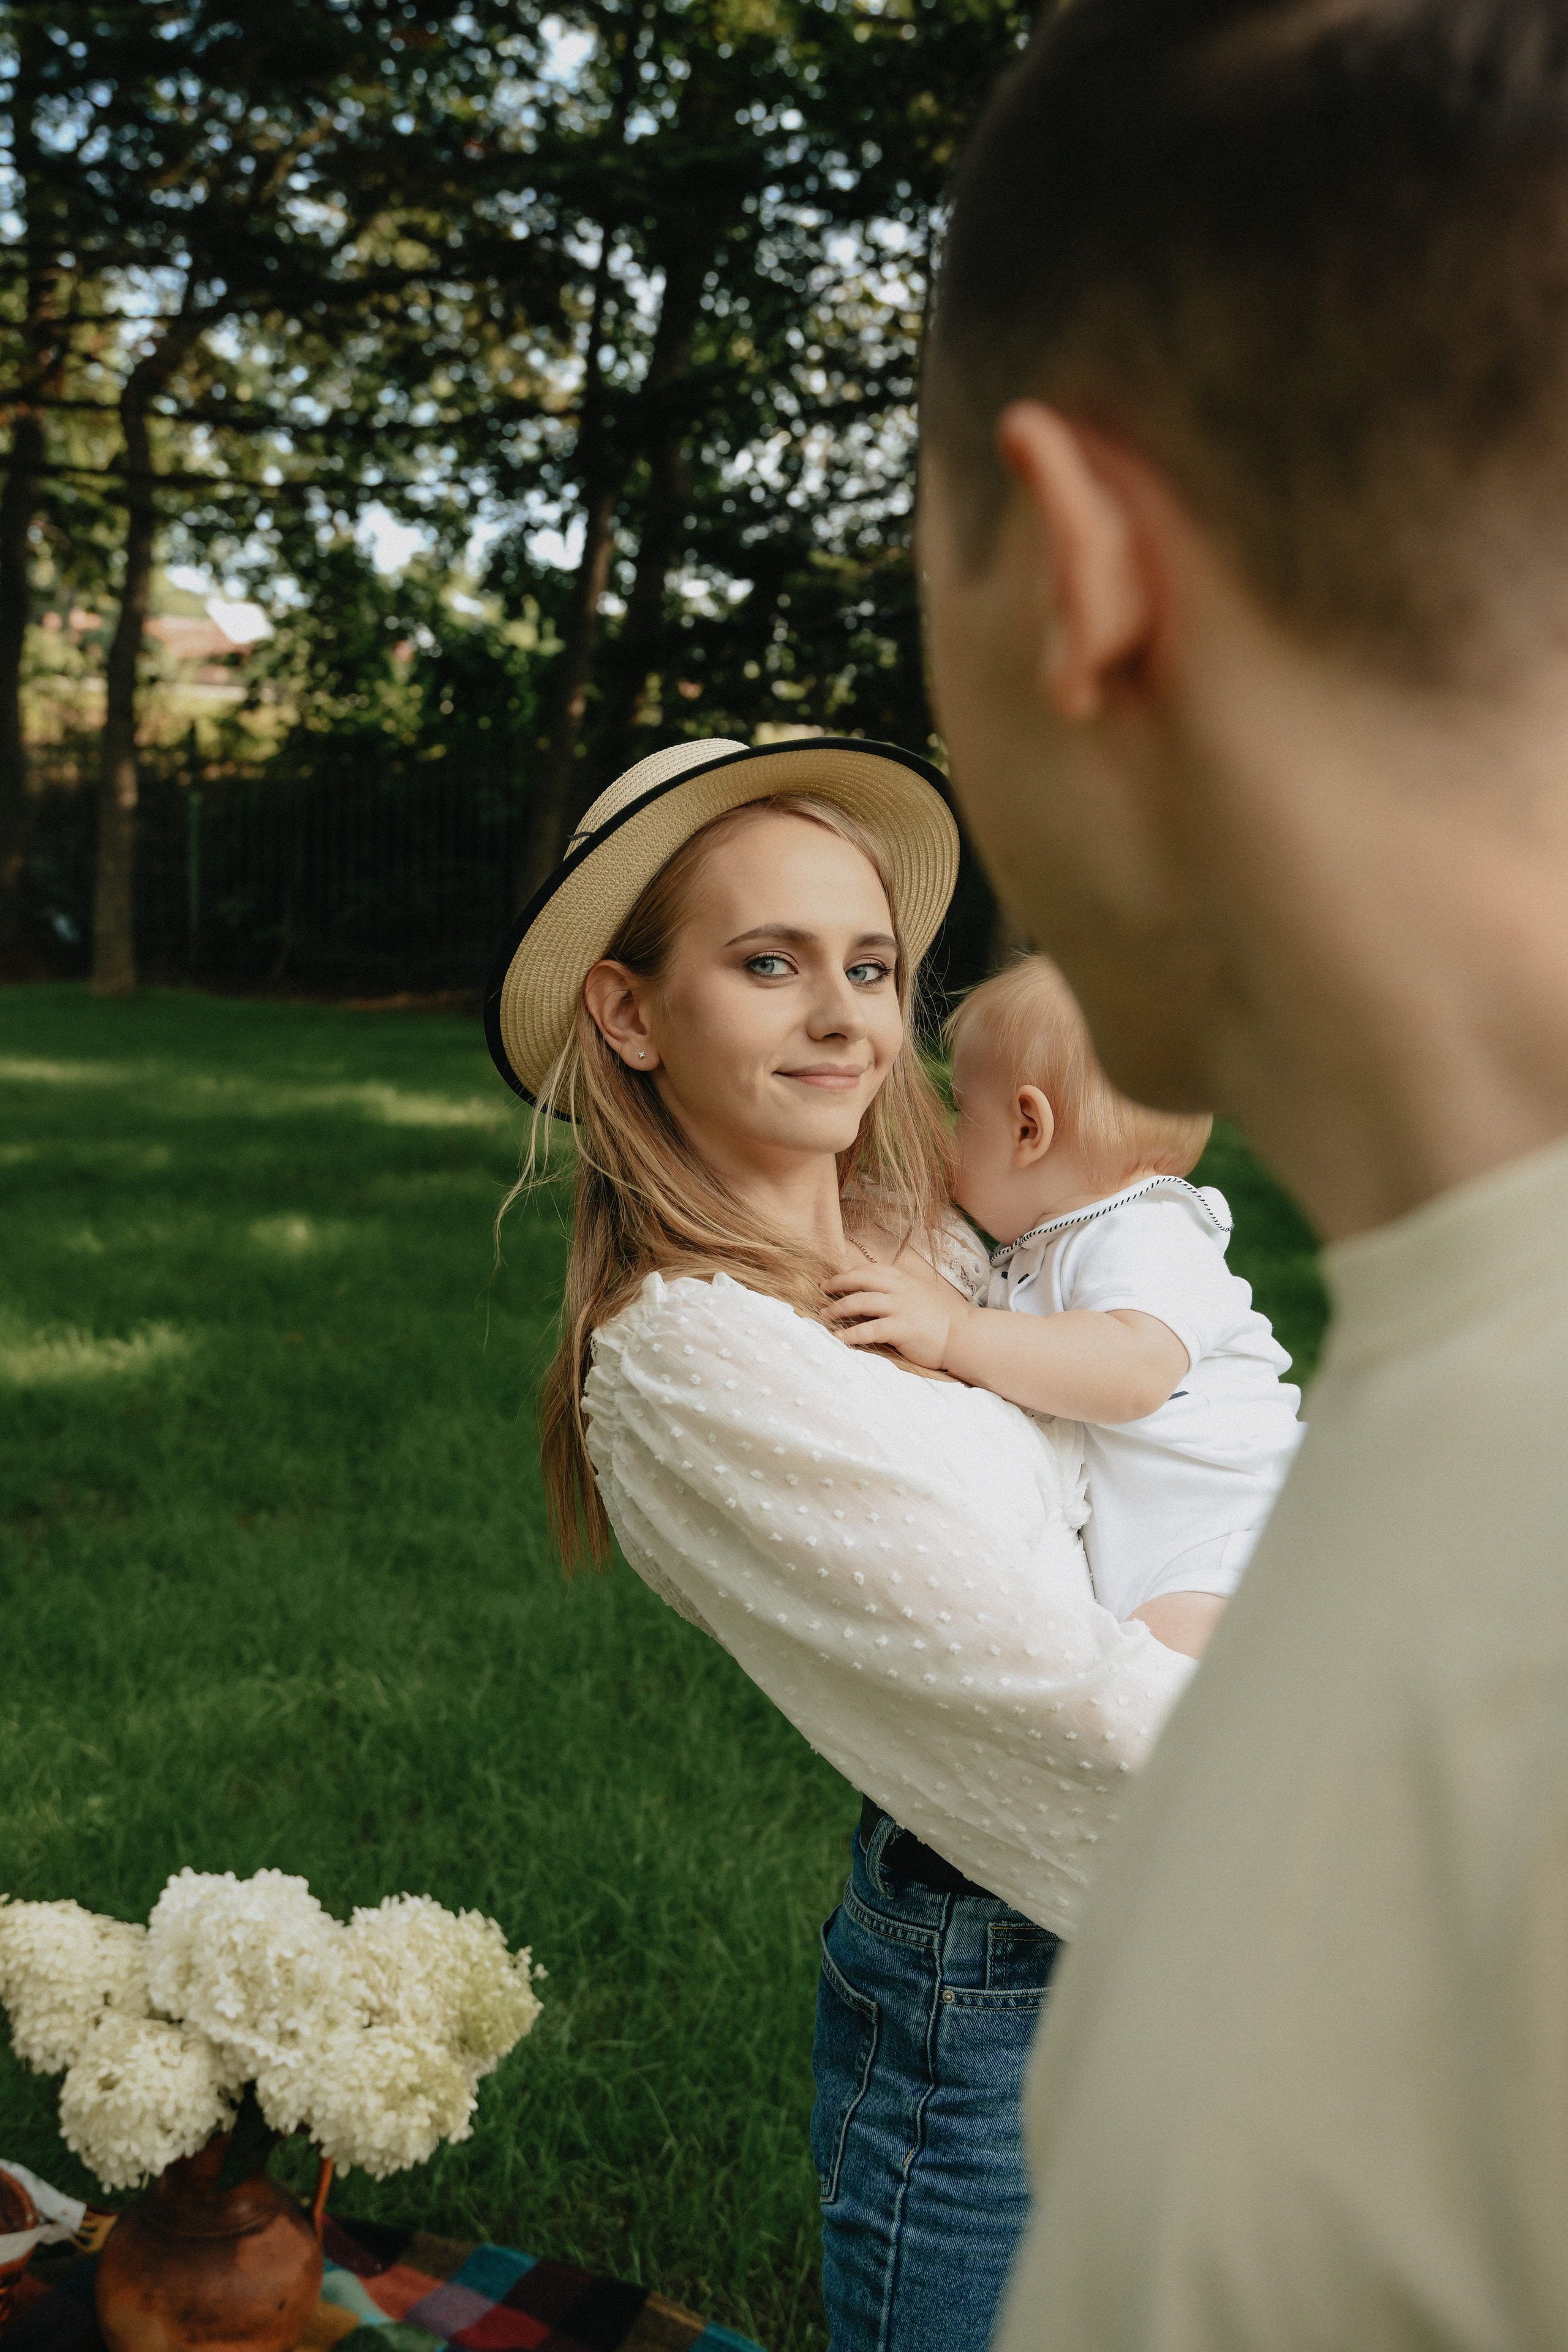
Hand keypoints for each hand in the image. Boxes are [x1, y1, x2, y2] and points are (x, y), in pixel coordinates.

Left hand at [821, 1257, 964, 1369]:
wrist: (965, 1335)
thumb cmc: (944, 1319)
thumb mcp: (921, 1296)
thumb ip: (901, 1292)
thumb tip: (881, 1295)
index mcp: (904, 1280)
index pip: (869, 1270)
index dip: (848, 1274)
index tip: (833, 1280)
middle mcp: (899, 1289)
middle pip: (859, 1279)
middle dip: (837, 1284)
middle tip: (821, 1291)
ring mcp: (900, 1307)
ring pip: (860, 1301)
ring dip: (838, 1308)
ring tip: (824, 1315)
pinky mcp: (901, 1328)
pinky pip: (869, 1329)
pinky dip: (851, 1334)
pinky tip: (839, 1340)